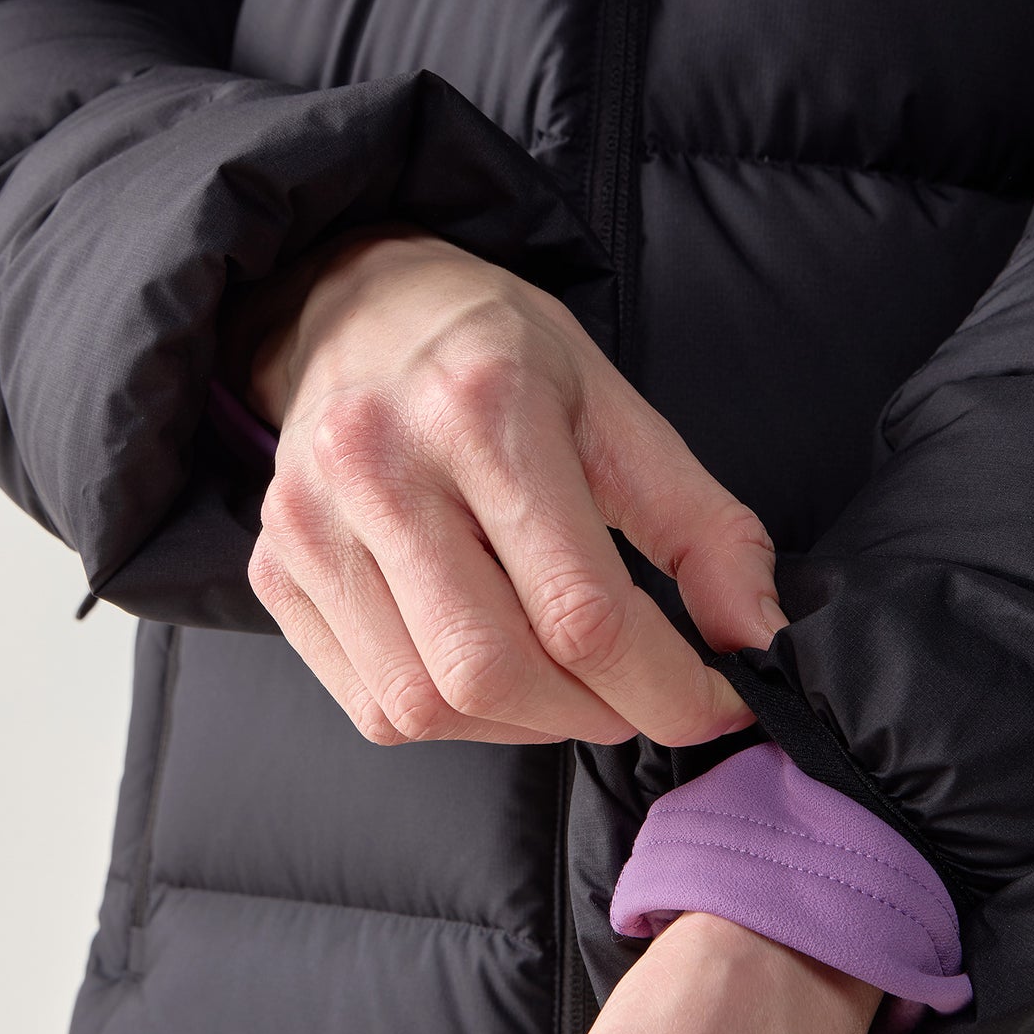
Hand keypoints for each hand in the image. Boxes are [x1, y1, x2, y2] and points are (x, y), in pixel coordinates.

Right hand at [222, 223, 787, 747]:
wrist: (353, 308)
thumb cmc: (496, 359)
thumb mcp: (618, 410)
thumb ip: (702, 528)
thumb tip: (758, 642)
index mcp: (483, 409)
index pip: (581, 611)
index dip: (666, 688)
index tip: (716, 705)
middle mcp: (378, 467)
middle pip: (495, 673)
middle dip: (596, 715)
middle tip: (638, 695)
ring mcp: (309, 527)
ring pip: (429, 706)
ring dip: (527, 724)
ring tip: (567, 682)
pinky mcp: (275, 573)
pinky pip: (377, 709)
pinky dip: (458, 718)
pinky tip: (491, 668)